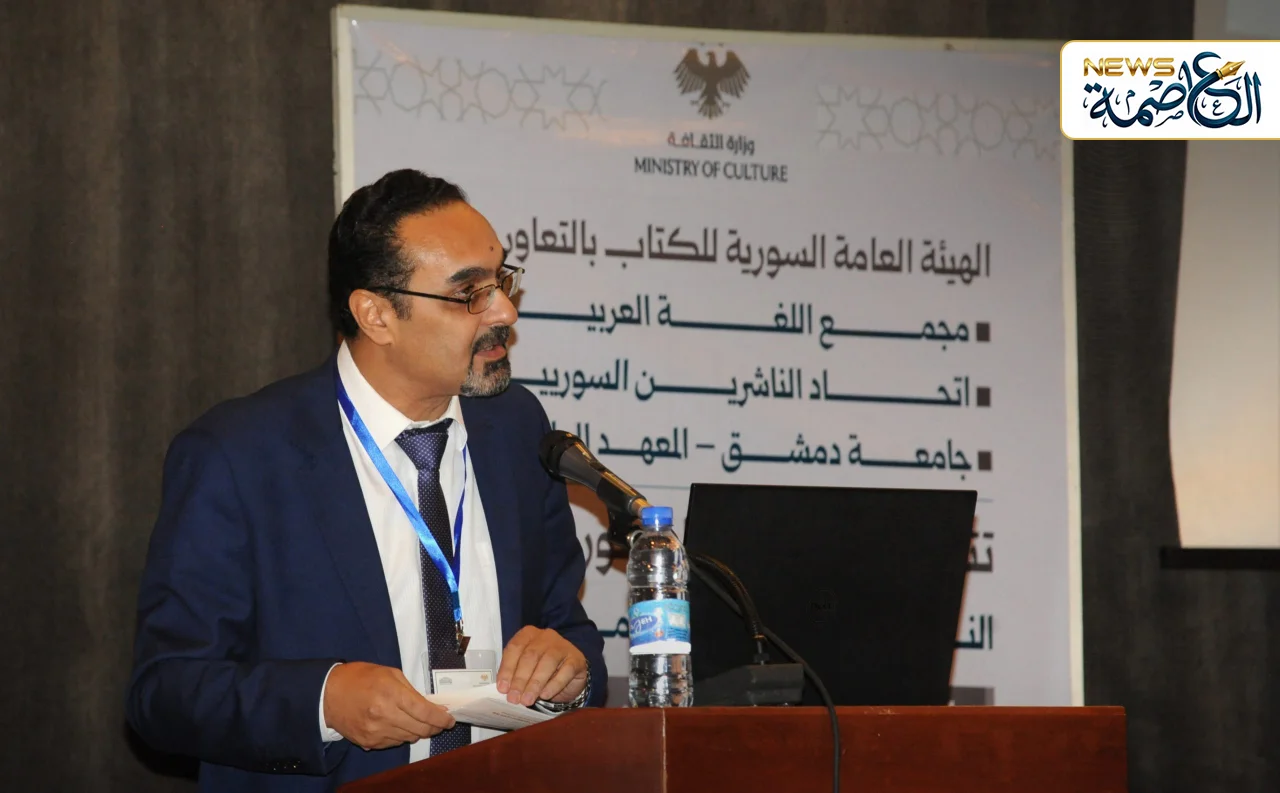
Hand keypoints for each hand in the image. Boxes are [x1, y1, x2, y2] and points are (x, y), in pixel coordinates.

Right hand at [322, 662, 456, 749]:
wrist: (327, 694)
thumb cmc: (360, 678)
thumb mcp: (390, 673)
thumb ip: (412, 691)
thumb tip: (434, 707)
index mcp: (390, 694)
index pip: (425, 712)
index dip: (442, 718)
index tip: (449, 719)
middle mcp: (384, 715)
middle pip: (421, 729)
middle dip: (434, 727)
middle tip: (439, 722)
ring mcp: (375, 731)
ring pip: (409, 738)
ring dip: (417, 731)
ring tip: (415, 720)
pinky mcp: (368, 742)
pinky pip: (394, 743)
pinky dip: (401, 735)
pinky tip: (397, 724)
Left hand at [496, 627, 587, 705]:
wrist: (568, 677)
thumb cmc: (541, 671)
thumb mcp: (525, 670)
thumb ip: (514, 674)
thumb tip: (505, 689)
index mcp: (528, 634)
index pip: (515, 648)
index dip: (507, 669)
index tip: (503, 688)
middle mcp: (545, 636)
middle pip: (531, 655)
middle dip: (520, 679)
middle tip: (514, 698)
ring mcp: (563, 646)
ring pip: (547, 662)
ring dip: (535, 683)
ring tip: (527, 700)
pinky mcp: (576, 659)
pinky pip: (565, 671)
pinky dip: (554, 685)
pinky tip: (545, 695)